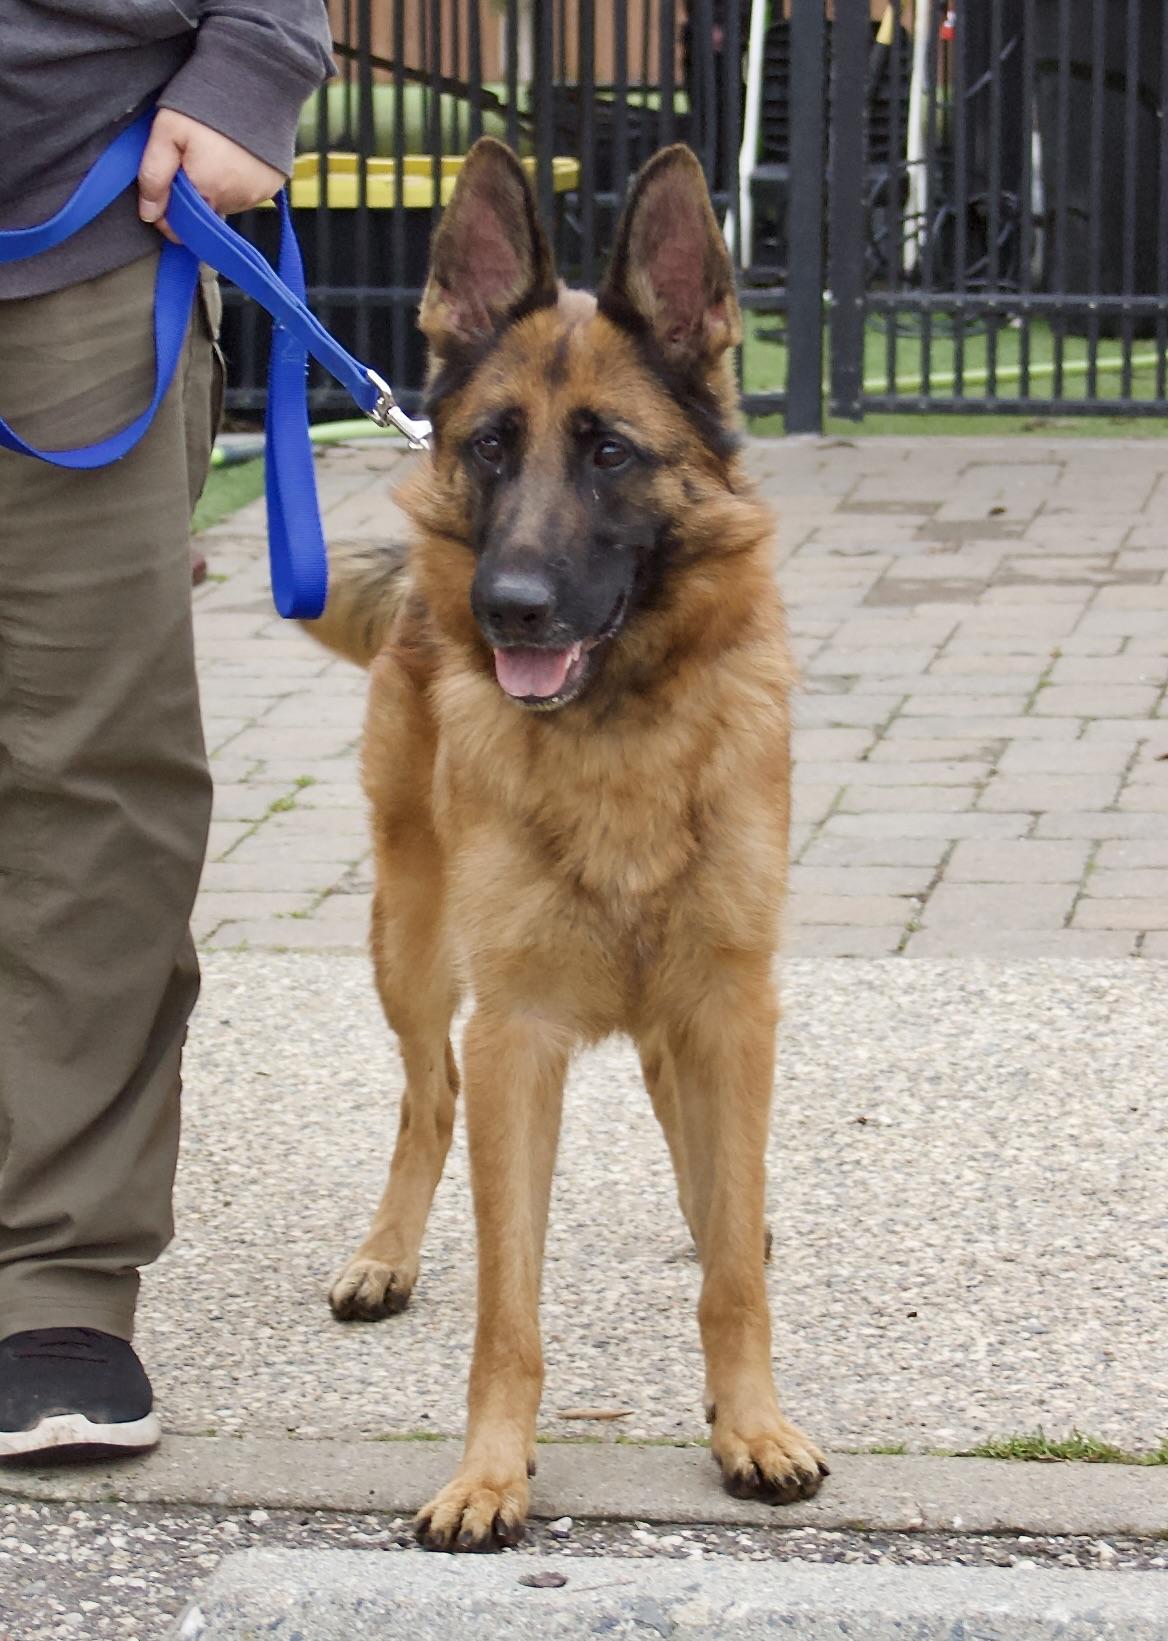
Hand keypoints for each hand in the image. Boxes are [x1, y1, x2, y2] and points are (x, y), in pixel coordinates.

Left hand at [138, 110, 284, 241]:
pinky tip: (232, 156)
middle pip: (203, 214)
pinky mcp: (271, 186)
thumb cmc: (205, 102)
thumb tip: (149, 215)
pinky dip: (236, 181)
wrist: (256, 81)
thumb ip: (154, 175)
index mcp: (206, 193)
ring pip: (224, 204)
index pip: (182, 229)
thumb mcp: (167, 132)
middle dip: (191, 195)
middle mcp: (234, 202)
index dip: (167, 215)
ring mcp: (256, 195)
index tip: (161, 193)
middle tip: (187, 159)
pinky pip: (246, 194)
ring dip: (214, 188)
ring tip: (211, 154)